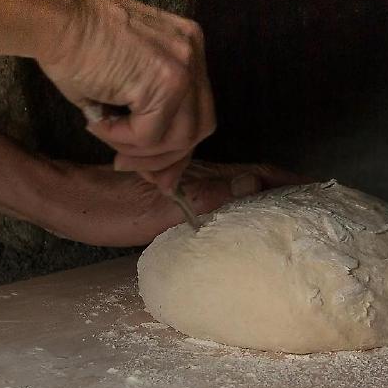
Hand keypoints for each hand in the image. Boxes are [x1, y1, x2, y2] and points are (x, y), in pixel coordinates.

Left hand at [35, 161, 307, 246]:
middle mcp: (201, 175)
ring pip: (240, 183)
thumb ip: (207, 197)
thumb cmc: (106, 209)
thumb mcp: (158, 207)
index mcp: (202, 176)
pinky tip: (248, 213)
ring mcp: (189, 182)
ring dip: (269, 193)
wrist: (64, 201)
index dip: (291, 181)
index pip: (260, 173)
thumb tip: (256, 182)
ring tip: (296, 212)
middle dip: (289, 187)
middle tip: (321, 206)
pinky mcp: (174, 191)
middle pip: (257, 177)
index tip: (323, 191)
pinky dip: (244, 197)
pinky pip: (221, 192)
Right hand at [38, 0, 215, 191]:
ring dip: (139, 150)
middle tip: (126, 164)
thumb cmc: (74, 45)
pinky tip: (97, 123)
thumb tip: (160, 178)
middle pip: (200, 127)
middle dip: (164, 157)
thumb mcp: (123, 84)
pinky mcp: (166, 81)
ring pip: (179, 138)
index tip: (153, 170)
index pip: (198, 111)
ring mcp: (184, 66)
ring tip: (105, 135)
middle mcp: (193, 53)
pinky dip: (122, 138)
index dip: (175, 147)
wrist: (54, 17)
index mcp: (187, 48)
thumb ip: (147, 120)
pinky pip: (151, 134)